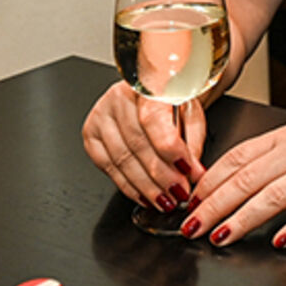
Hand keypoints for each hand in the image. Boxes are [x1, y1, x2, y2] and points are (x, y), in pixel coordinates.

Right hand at [83, 82, 206, 212]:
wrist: (153, 90)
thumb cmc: (173, 100)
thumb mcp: (192, 114)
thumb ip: (194, 143)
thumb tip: (194, 173)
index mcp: (147, 85)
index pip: (153, 120)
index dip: (170, 149)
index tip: (187, 171)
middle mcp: (119, 98)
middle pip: (137, 144)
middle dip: (161, 176)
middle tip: (179, 193)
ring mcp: (101, 115)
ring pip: (122, 159)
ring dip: (145, 186)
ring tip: (165, 200)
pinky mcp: (91, 133)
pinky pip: (107, 166)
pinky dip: (127, 185)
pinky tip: (143, 195)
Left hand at [180, 107, 285, 248]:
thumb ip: (273, 155)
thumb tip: (234, 180)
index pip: (238, 158)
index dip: (210, 182)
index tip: (190, 202)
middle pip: (248, 179)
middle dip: (214, 206)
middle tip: (192, 226)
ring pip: (275, 195)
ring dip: (244, 218)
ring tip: (222, 237)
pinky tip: (281, 240)